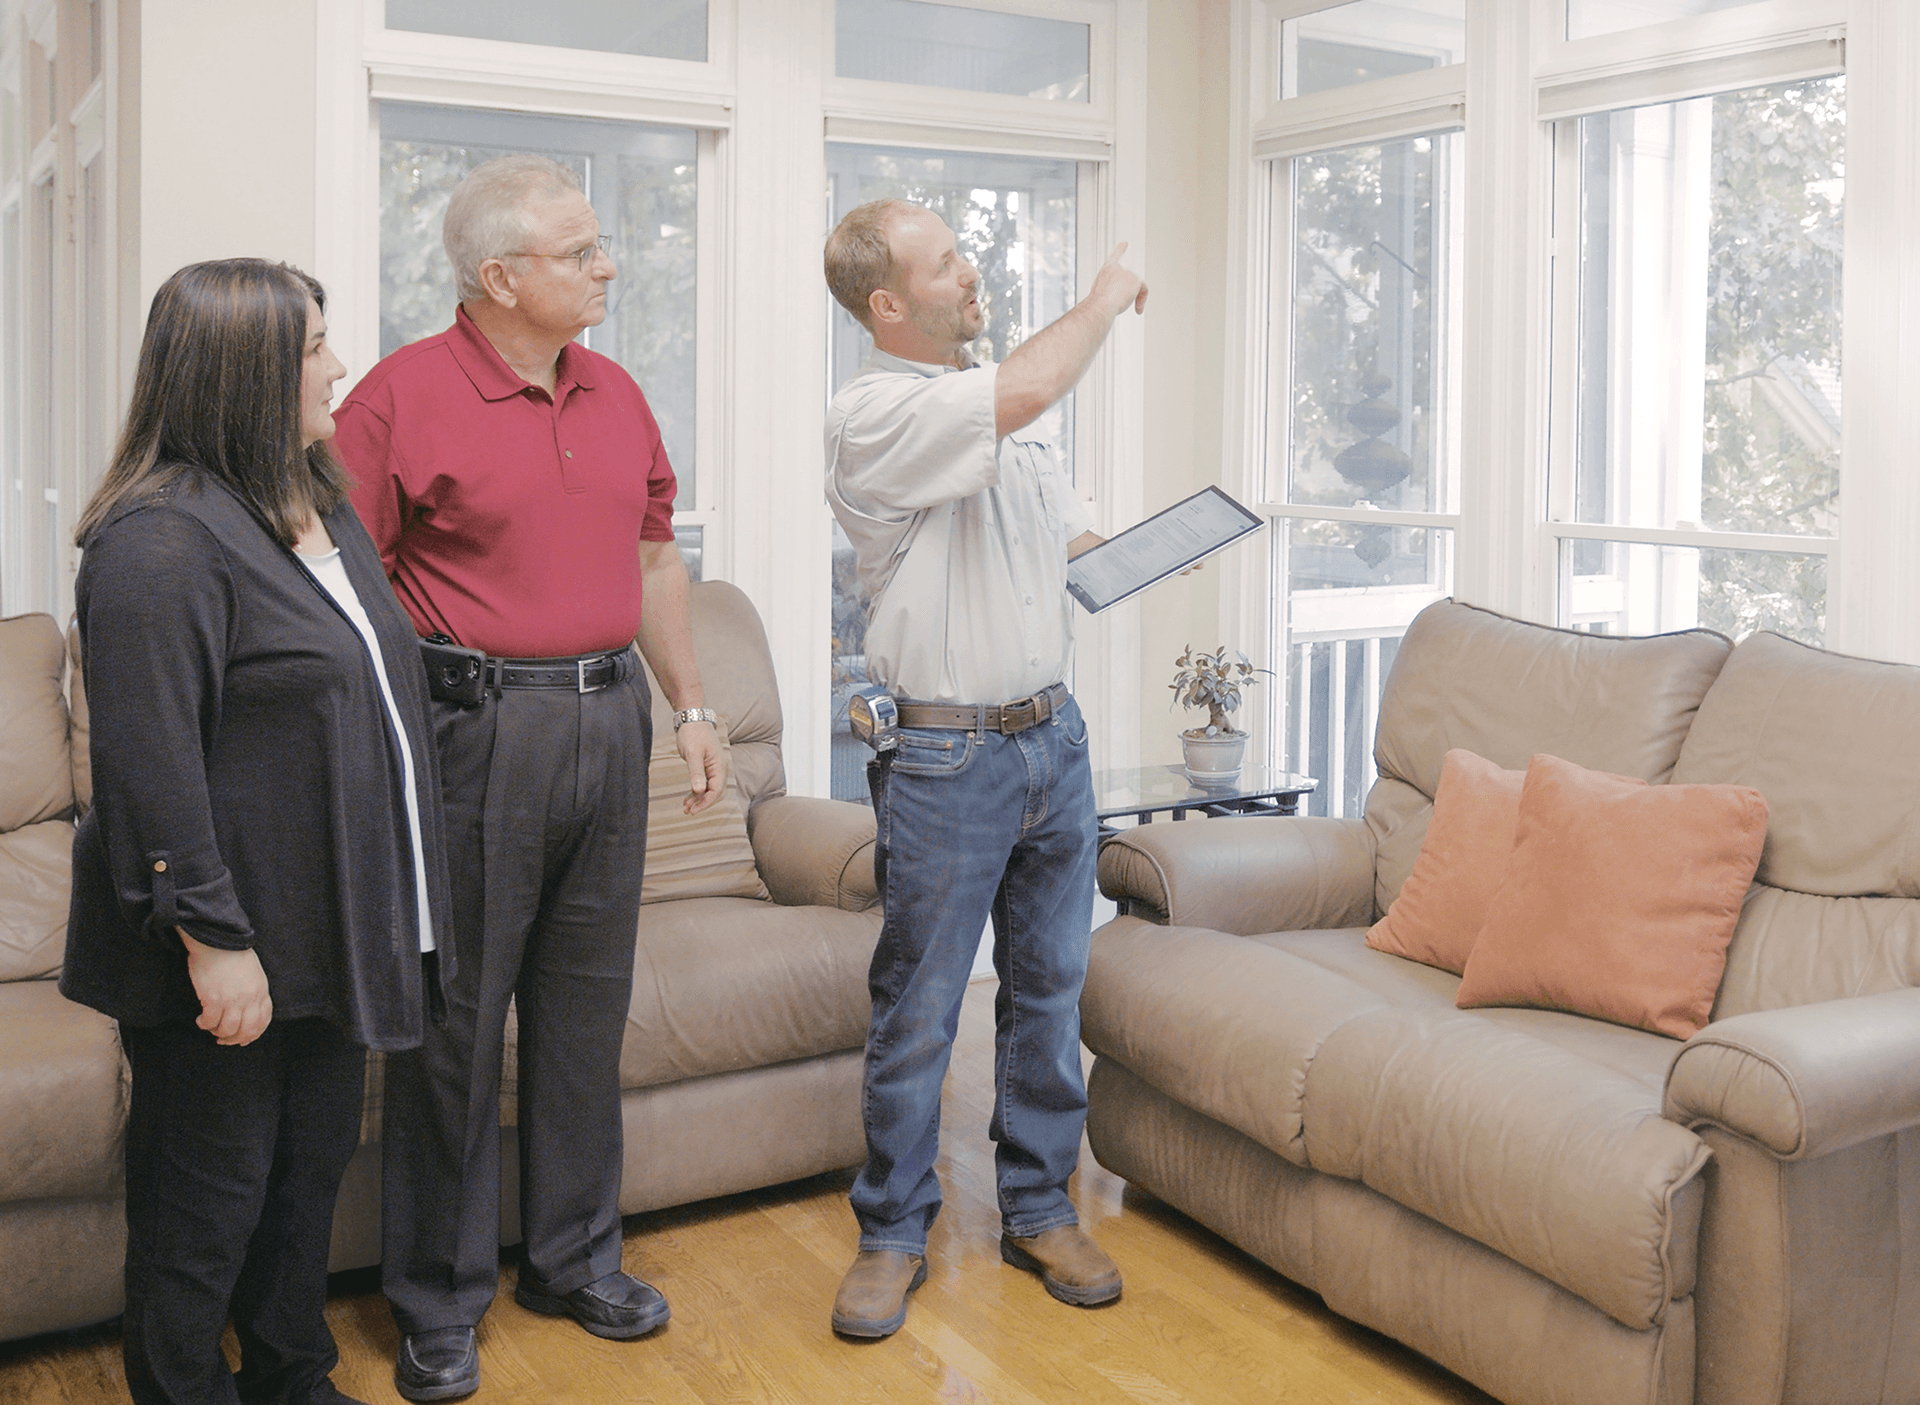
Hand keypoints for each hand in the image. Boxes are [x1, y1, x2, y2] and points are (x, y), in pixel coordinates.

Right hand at [179, 929, 271, 1045]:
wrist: (216, 940)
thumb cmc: (232, 954)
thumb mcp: (253, 973)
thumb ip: (253, 991)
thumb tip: (247, 1010)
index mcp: (261, 990)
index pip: (263, 1021)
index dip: (253, 1034)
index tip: (242, 1039)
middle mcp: (250, 998)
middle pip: (247, 1030)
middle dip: (234, 1039)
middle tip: (223, 1040)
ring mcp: (232, 1000)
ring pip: (227, 1030)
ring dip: (217, 1032)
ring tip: (210, 1026)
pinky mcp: (214, 999)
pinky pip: (210, 1022)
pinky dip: (204, 1024)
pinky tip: (201, 1019)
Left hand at [675, 720, 727, 814]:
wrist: (691, 719)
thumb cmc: (693, 733)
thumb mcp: (693, 753)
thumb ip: (696, 772)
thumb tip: (699, 791)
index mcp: (719, 765)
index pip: (716, 790)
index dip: (706, 802)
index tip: (693, 810)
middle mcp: (719, 768)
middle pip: (715, 792)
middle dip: (702, 803)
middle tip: (688, 812)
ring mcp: (713, 768)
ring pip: (709, 789)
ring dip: (699, 799)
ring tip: (686, 808)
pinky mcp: (705, 766)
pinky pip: (704, 783)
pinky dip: (696, 791)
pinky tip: (688, 798)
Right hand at [1091, 242, 1147, 317]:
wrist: (1101, 304)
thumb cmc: (1097, 303)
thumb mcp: (1099, 292)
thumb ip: (1109, 290)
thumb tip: (1115, 296)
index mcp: (1106, 270)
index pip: (1114, 257)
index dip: (1120, 250)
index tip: (1125, 243)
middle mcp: (1118, 268)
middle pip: (1129, 279)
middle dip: (1127, 292)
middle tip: (1121, 303)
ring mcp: (1128, 272)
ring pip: (1136, 286)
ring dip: (1133, 298)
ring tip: (1123, 306)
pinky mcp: (1136, 279)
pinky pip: (1144, 289)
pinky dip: (1142, 300)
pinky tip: (1139, 310)